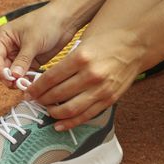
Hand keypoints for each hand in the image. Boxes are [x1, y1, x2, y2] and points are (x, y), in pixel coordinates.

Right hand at [0, 3, 77, 85]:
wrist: (65, 20)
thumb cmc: (46, 23)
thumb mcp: (33, 42)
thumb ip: (23, 60)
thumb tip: (14, 76)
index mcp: (2, 37)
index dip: (1, 71)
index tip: (9, 81)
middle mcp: (8, 47)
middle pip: (3, 68)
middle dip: (11, 78)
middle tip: (19, 86)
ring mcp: (19, 55)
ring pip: (14, 73)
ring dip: (19, 80)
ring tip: (27, 86)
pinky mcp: (30, 61)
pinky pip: (25, 74)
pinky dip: (28, 80)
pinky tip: (33, 84)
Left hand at [26, 29, 147, 129]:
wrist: (136, 42)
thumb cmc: (106, 38)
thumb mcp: (83, 42)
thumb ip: (65, 62)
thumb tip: (44, 80)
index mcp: (80, 57)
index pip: (50, 78)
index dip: (35, 87)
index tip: (28, 90)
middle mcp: (90, 75)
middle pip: (57, 94)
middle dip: (41, 99)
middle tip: (33, 100)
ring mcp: (101, 89)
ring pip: (70, 109)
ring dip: (53, 112)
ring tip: (46, 109)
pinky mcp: (110, 98)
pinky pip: (87, 115)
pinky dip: (71, 122)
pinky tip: (59, 124)